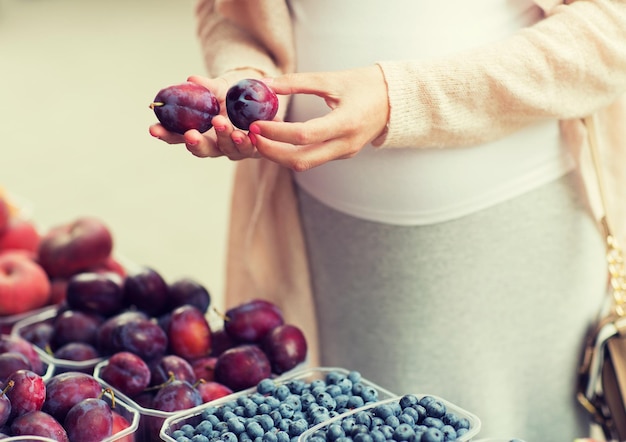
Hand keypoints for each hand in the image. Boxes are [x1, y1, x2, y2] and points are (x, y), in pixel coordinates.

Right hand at [148, 74, 259, 159]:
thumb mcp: (219, 88)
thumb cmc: (234, 95)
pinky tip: (248, 133)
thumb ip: (207, 87)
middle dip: (195, 143)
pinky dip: (249, 141)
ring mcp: (235, 149)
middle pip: (201, 150)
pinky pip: (252, 148)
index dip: (165, 135)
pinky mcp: (256, 148)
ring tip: (222, 124)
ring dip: (224, 138)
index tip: (153, 129)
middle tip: (190, 134)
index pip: (178, 137)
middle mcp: (215, 145)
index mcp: (199, 132)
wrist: (262, 98)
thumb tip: (191, 80)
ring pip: (228, 150)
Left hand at [248, 65, 389, 170]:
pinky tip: (278, 139)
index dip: (277, 132)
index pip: (304, 135)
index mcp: (346, 123)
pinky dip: (292, 152)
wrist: (396, 101)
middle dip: (272, 152)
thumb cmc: (365, 85)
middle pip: (301, 160)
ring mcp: (345, 152)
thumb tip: (266, 84)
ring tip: (260, 138)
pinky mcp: (342, 154)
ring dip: (279, 155)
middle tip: (252, 137)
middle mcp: (346, 144)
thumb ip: (299, 82)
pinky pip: (313, 159)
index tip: (256, 124)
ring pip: (305, 164)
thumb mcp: (333, 79)